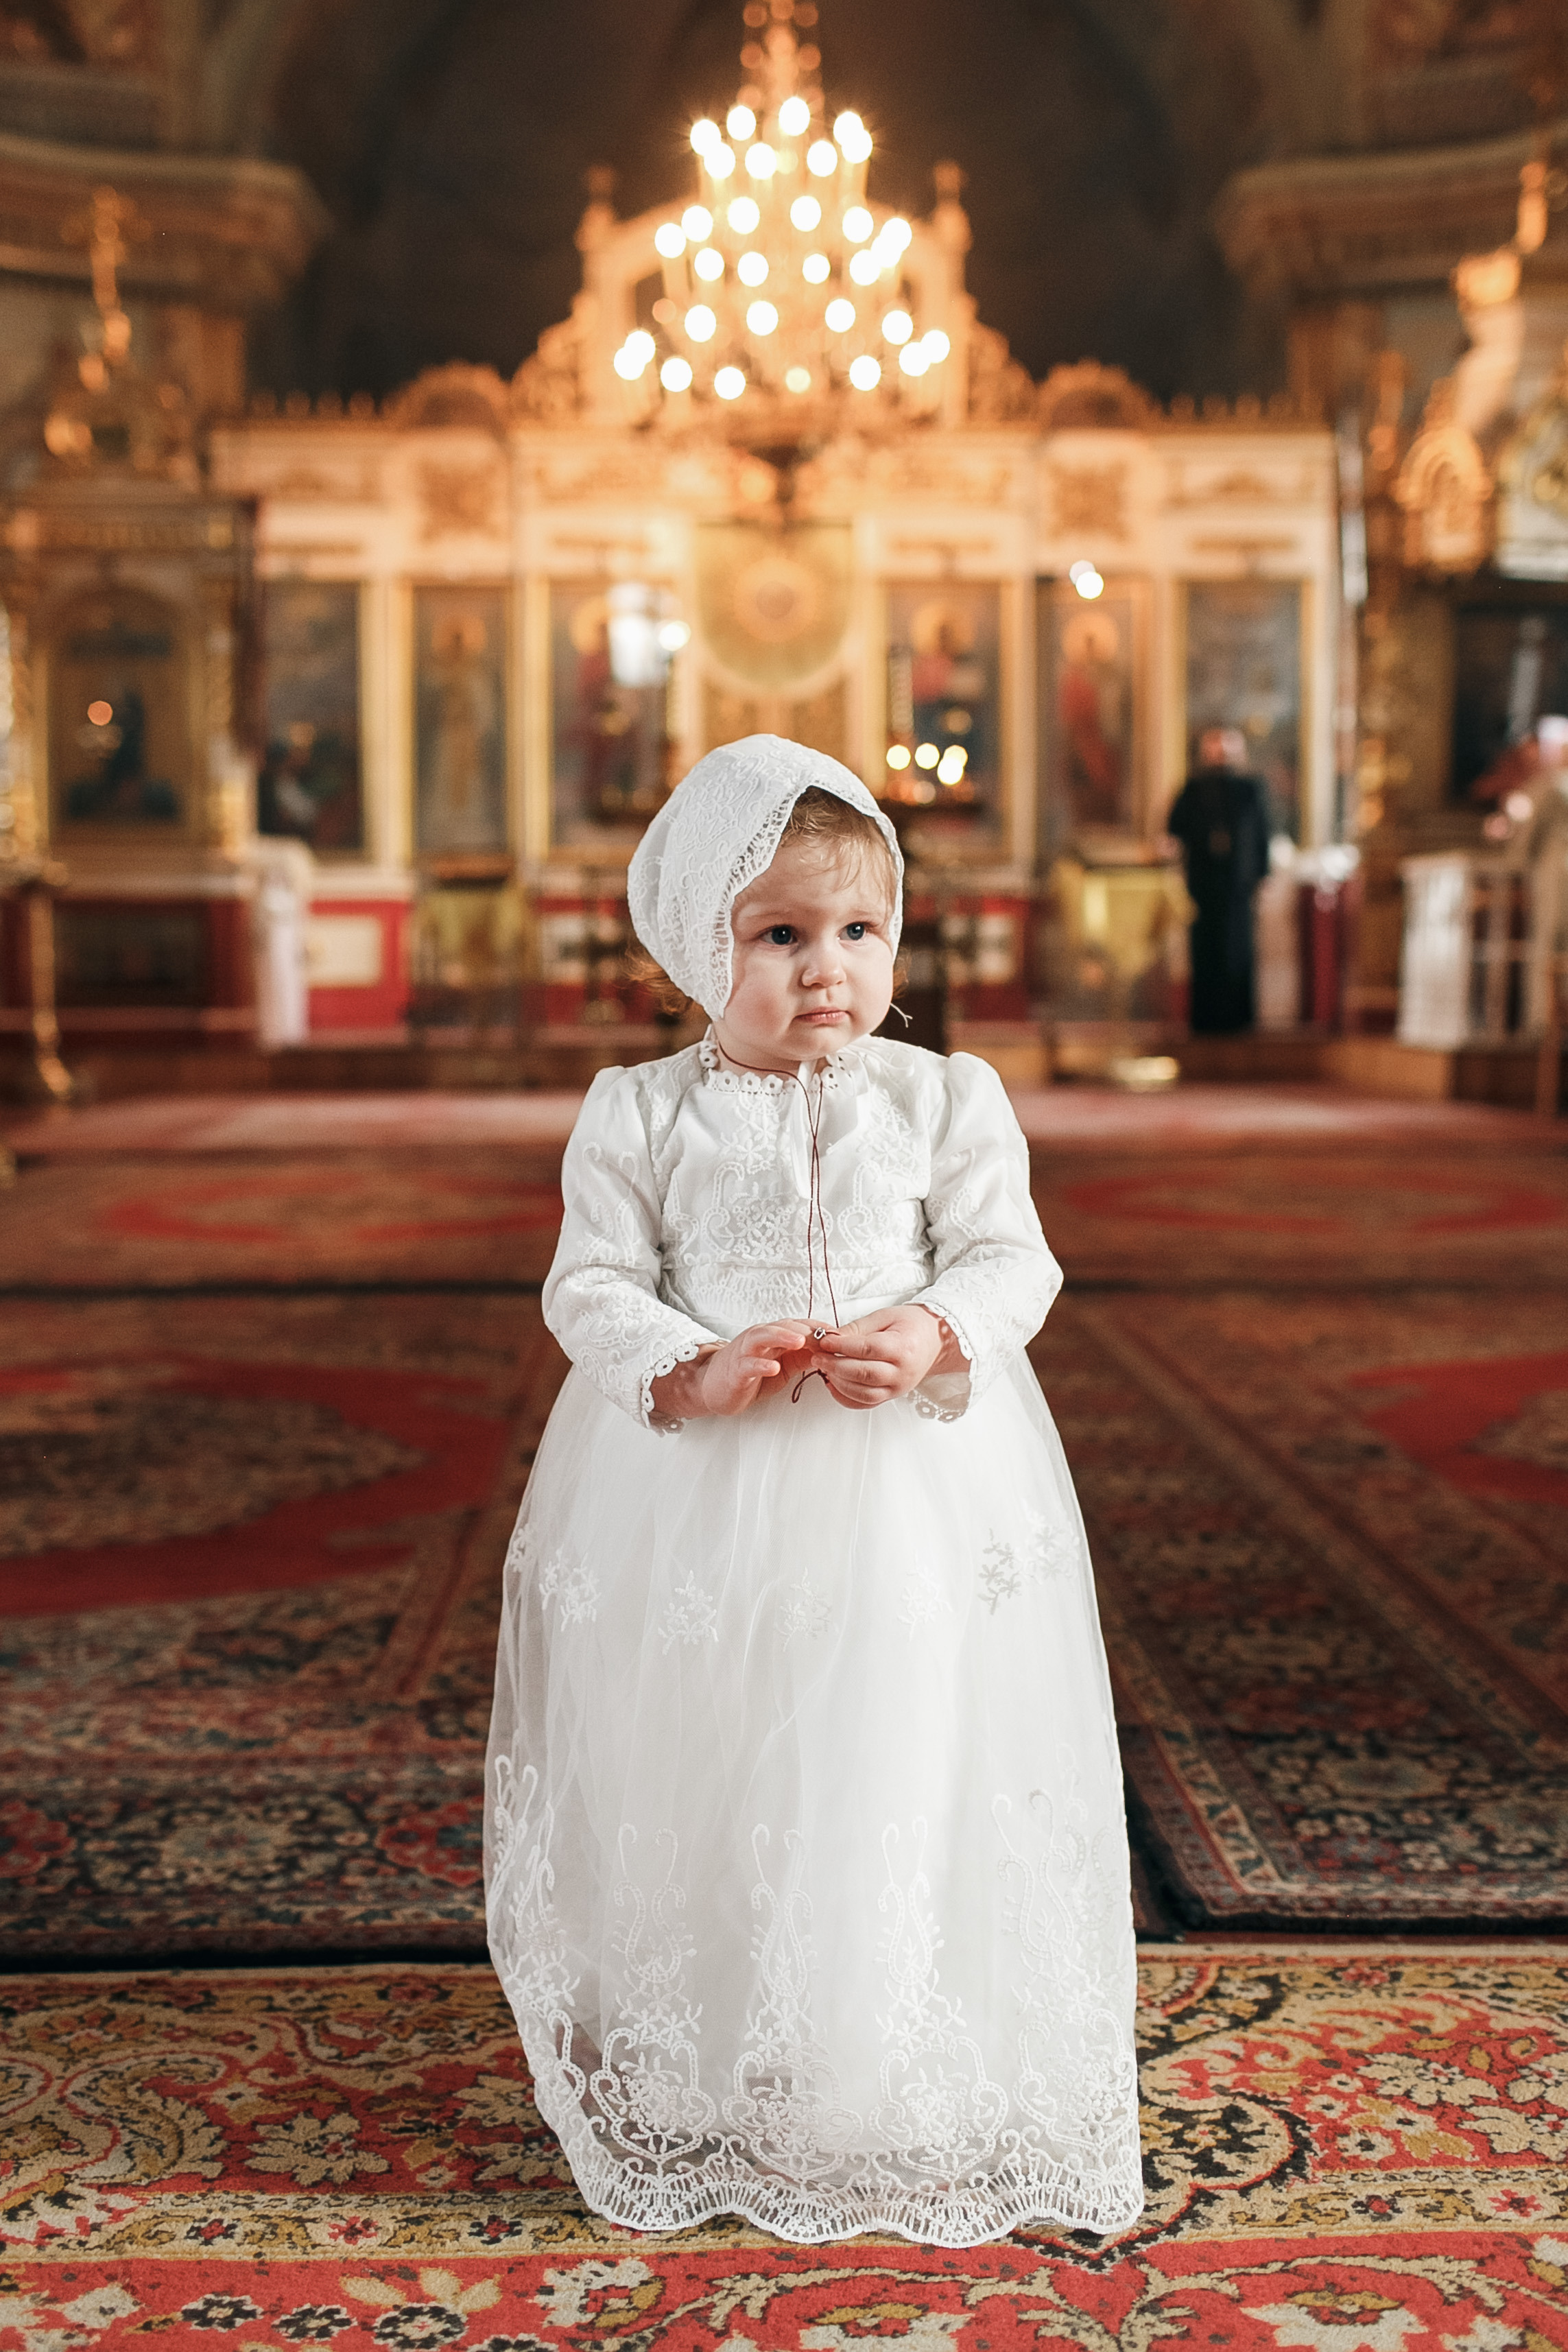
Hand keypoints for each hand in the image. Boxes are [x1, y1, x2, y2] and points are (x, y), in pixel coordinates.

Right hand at [650, 1321, 814, 1420]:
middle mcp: (760, 1339)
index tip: (839, 1335)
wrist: (714, 1386)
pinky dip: (760, 1365)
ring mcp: (746, 1352)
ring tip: (800, 1342)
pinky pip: (748, 1364)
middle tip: (825, 1336)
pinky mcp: (736, 1371)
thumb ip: (802, 1357)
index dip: (819, 1329)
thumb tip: (830, 1352)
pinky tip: (773, 1368)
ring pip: (763, 1337)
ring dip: (782, 1336)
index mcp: (773, 1336)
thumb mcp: (783, 1365)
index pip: (799, 1326)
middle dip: (805, 1329)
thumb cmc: (751, 1374)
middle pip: (783, 1326)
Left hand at [813, 1306, 966, 1410]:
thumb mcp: (885, 1316)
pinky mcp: (892, 1396)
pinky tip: (833, 1384)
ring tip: (823, 1369)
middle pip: (865, 1374)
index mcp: (904, 1347)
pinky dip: (846, 1398)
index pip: (868, 1349)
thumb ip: (857, 1328)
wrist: (933, 1340)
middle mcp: (903, 1372)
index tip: (823, 1341)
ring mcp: (898, 1388)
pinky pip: (866, 1404)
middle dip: (836, 1366)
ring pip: (864, 1394)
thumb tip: (830, 1337)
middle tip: (817, 1357)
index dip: (842, 1346)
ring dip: (839, 1383)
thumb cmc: (911, 1325)